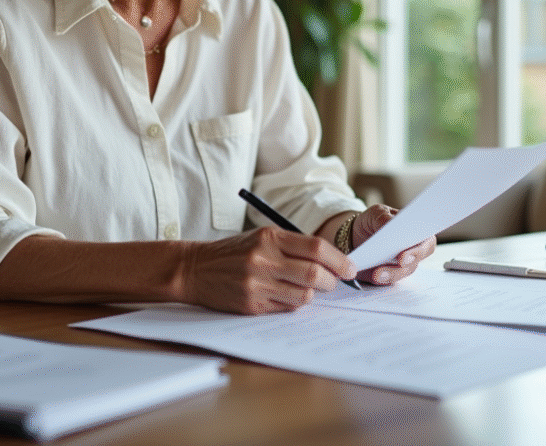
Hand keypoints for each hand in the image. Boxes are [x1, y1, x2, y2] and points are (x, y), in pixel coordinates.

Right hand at [181, 227, 357, 314]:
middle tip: (334, 282)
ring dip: (313, 295)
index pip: (316, 248)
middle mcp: (263, 259)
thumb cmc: (234, 252)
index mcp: (269, 237)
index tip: (350, 268)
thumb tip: (331, 261)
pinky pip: (287, 308)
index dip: (339, 260)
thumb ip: (293, 246)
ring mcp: (257, 284)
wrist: (195, 269)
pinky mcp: (251, 305)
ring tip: (309, 289)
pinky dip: (294, 303)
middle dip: (331, 281)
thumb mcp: (261, 237)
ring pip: (304, 296)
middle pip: (314, 274)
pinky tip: (287, 295)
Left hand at [350, 205, 435, 285]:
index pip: (426, 238)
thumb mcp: (376, 213)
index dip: (423, 244)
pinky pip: (390, 279)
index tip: (411, 246)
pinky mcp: (390, 274)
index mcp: (414, 230)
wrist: (355, 235)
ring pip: (404, 271)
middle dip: (411, 259)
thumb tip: (391, 223)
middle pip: (419, 257)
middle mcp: (412, 248)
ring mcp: (402, 263)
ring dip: (393, 273)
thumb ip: (384, 217)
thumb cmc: (372, 221)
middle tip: (401, 260)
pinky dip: (383, 278)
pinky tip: (374, 276)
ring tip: (378, 273)